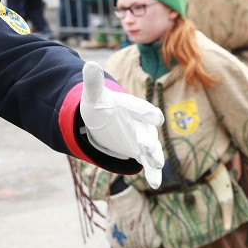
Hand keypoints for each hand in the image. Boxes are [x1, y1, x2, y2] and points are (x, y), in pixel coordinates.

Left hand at [79, 62, 164, 189]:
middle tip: (146, 146)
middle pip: (146, 130)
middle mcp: (141, 123)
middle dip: (147, 138)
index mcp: (131, 106)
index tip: (155, 117)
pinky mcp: (141, 153)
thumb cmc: (101, 105)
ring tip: (157, 164)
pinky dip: (153, 174)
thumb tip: (90, 63)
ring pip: (152, 149)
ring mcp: (143, 139)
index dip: (145, 112)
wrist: (105, 121)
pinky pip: (149, 165)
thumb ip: (93, 82)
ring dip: (154, 156)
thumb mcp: (93, 96)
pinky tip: (154, 184)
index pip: (140, 108)